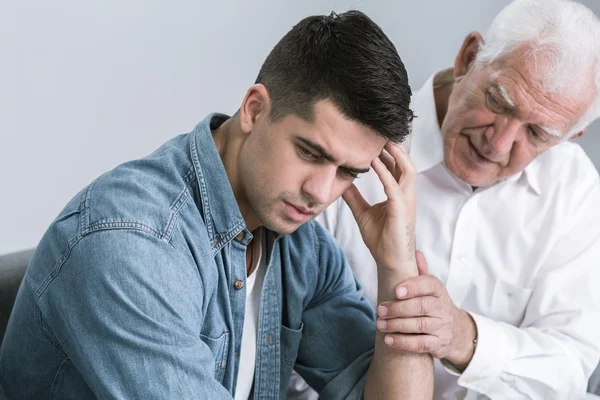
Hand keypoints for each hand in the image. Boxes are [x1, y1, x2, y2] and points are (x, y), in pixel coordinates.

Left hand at [342, 143, 416, 270]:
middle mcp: (406, 194)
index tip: (372, 139)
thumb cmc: (381, 239)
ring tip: (381, 141)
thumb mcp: (362, 212)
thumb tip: (341, 182)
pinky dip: (384, 172)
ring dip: (395, 154)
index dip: (387, 152)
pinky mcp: (402, 209)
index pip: (396, 167)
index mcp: (399, 194)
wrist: (390, 261)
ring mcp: (406, 201)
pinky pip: (394, 186)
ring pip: (407, 170)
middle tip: (378, 132)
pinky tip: (373, 162)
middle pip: (405, 163)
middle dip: (394, 147)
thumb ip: (354, 196)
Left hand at [376, 251, 476, 363]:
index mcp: (439, 290)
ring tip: (380, 324)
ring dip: (396, 325)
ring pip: (419, 325)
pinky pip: (420, 344)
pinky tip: (388, 339)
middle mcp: (443, 308)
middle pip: (422, 306)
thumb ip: (421, 272)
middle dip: (398, 308)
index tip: (396, 291)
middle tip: (380, 310)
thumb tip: (415, 251)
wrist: (456, 332)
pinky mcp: (439, 344)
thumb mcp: (430, 288)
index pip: (429, 284)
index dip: (413, 287)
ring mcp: (443, 326)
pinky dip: (403, 342)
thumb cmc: (434, 305)